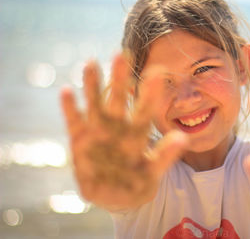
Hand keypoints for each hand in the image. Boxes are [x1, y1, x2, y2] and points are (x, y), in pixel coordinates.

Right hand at [60, 54, 186, 210]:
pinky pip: (74, 122)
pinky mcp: (79, 140)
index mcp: (138, 131)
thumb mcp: (153, 171)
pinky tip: (66, 91)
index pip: (145, 108)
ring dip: (92, 85)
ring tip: (91, 63)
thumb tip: (183, 137)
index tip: (158, 72)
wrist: (116, 195)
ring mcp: (98, 131)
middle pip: (119, 98)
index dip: (150, 92)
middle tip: (122, 54)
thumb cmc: (137, 181)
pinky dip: (70, 108)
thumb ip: (166, 155)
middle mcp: (118, 126)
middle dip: (120, 78)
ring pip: (95, 103)